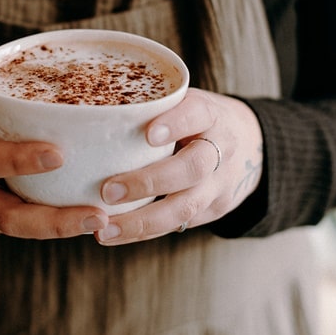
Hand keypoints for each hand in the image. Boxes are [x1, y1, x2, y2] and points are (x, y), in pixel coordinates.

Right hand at [0, 84, 108, 237]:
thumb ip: (16, 103)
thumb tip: (79, 77)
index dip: (21, 159)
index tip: (59, 154)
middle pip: (8, 216)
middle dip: (54, 221)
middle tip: (96, 214)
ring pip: (17, 228)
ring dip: (60, 228)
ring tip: (99, 220)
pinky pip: (18, 227)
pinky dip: (50, 223)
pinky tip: (84, 218)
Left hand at [95, 88, 262, 244]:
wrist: (249, 145)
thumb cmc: (195, 118)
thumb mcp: (184, 101)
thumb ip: (150, 105)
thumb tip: (86, 106)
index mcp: (210, 115)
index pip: (197, 114)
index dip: (176, 124)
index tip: (149, 134)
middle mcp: (220, 150)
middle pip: (192, 168)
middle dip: (149, 182)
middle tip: (107, 190)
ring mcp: (219, 184)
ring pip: (185, 207)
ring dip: (141, 221)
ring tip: (104, 229)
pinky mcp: (212, 210)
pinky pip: (176, 225)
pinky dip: (142, 232)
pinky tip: (111, 233)